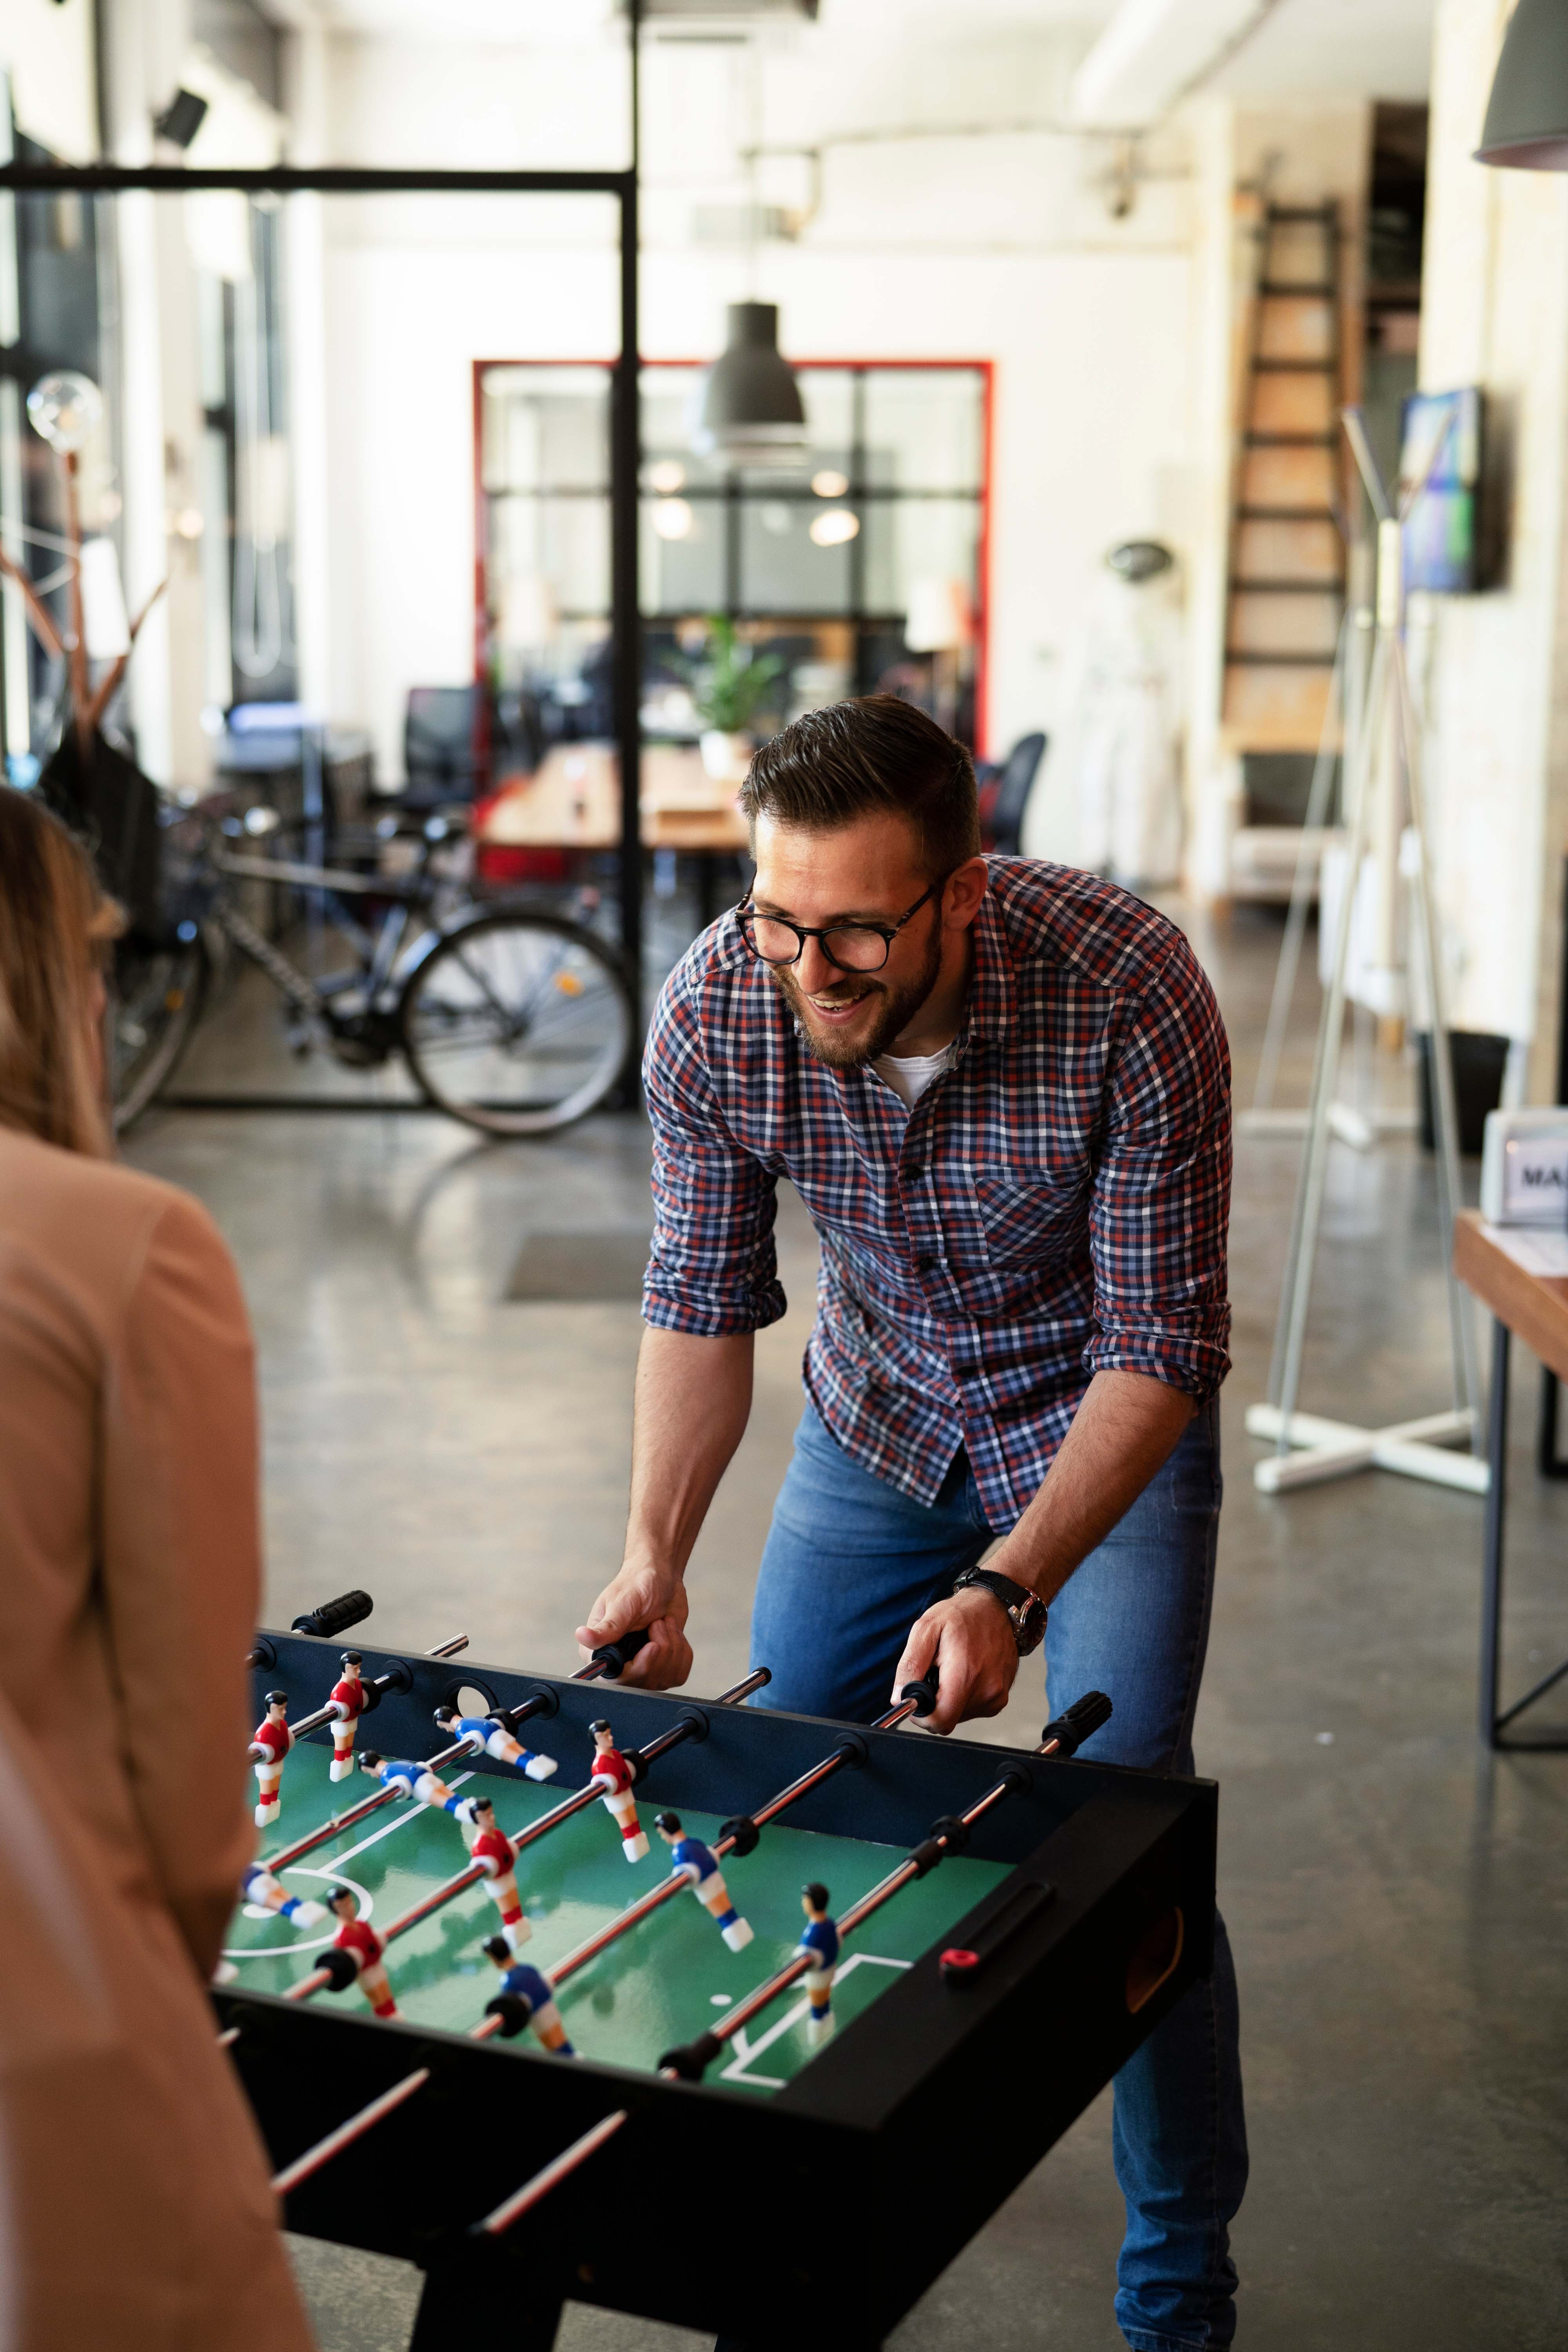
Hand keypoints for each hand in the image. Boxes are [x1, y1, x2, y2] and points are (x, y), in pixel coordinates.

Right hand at [575, 1559, 692, 1689]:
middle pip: (643, 1681)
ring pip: (663, 1679)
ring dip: (673, 1647)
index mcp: (600, 1649)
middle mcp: (619, 1662)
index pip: (615, 1679)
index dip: (637, 1668)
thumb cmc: (636, 1584)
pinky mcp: (662, 1665)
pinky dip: (683, 1652)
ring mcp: (641, 1666)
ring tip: (664, 1623)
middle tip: (659, 1623)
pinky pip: (678, 1674)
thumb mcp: (623, 1604)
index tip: (652, 1647)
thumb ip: (607, 1627)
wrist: (660, 1577)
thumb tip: (582, 1636)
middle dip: (661, 1652)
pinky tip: (673, 1632)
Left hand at [891, 1588, 1018, 1734]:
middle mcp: (986, 1689)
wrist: (996, 1607)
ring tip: (952, 1669)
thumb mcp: (926, 1628)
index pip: (940, 1721)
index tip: (917, 1698)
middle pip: (948, 1720)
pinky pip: (973, 1709)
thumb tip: (900, 1696)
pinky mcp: (1001, 1697)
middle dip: (934, 1702)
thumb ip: (910, 1664)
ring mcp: (996, 1695)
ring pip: (959, 1715)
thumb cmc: (962, 1614)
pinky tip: (966, 1673)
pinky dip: (964, 1697)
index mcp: (965, 1673)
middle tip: (935, 1674)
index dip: (922, 1715)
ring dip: (949, 1698)